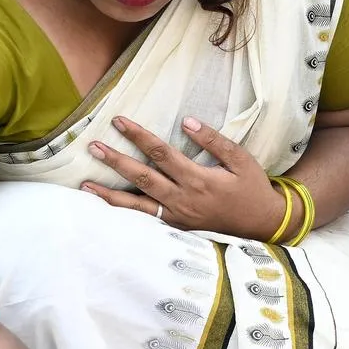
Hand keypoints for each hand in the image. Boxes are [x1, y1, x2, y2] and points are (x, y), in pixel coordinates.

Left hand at [82, 114, 287, 237]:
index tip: (119, 121)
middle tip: (93, 147)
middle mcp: (183, 199)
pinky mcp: (176, 227)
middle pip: (142, 177)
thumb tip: (187, 122)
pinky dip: (125, 214)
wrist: (262, 224)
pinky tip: (108, 207)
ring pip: (137, 205)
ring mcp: (178, 217)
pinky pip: (146, 220)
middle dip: (116, 161)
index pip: (161, 152)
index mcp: (198, 179)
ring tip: (86, 185)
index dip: (138, 136)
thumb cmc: (252, 188)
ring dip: (110, 194)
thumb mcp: (241, 160)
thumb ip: (214, 141)